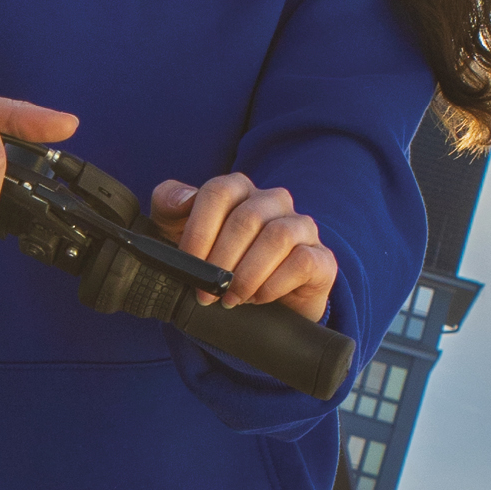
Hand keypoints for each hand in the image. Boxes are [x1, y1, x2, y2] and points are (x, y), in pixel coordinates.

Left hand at [150, 174, 333, 321]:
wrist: (257, 302)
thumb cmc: (215, 260)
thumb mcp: (180, 233)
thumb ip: (170, 206)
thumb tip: (183, 200)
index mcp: (239, 189)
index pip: (219, 192)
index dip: (200, 229)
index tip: (188, 262)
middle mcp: (273, 200)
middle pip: (246, 218)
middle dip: (220, 261)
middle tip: (206, 292)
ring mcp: (301, 226)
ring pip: (277, 237)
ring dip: (247, 274)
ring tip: (231, 298)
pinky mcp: (321, 257)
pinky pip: (302, 261)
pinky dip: (273, 284)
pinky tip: (257, 298)